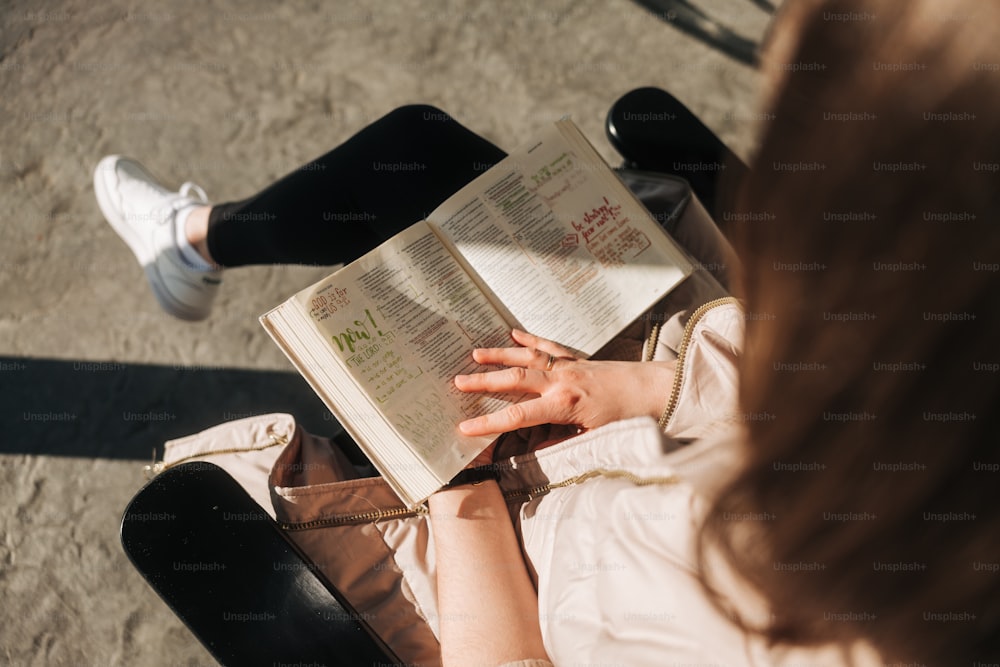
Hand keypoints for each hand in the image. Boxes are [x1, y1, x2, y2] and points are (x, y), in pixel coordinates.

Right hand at [454, 329, 675, 436]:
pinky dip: (529, 340)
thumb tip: (535, 449)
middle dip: (484, 381)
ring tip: (474, 354)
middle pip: (514, 380)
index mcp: (563, 405)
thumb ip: (562, 443)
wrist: (655, 389)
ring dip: (499, 356)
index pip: (517, 416)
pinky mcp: (577, 358)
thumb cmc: (628, 416)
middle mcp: (561, 381)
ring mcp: (568, 366)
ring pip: (526, 358)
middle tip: (457, 381)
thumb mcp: (594, 437)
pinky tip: (513, 334)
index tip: (465, 427)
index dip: (488, 423)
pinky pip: (548, 347)